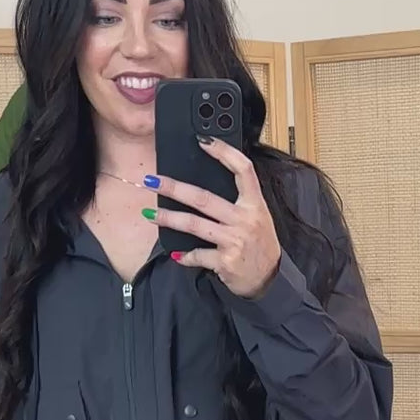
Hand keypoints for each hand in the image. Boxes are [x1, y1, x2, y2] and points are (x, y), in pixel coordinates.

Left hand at [147, 140, 281, 298]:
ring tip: (150, 214)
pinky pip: (197, 255)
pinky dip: (184, 256)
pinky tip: (176, 254)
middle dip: (174, 188)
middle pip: (204, 198)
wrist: (269, 278)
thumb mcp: (257, 217)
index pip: (243, 170)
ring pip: (194, 225)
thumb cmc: (259, 245)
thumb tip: (205, 187)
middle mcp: (245, 219)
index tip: (203, 141)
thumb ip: (239, 201)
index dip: (224, 153)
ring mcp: (234, 240)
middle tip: (152, 180)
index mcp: (255, 204)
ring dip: (169, 219)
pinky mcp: (225, 261)